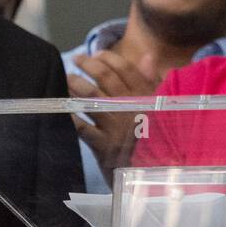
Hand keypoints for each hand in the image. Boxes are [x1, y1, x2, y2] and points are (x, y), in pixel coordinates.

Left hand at [69, 50, 159, 178]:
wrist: (157, 174)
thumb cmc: (159, 138)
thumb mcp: (163, 107)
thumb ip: (154, 81)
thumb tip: (147, 56)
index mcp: (147, 98)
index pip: (126, 70)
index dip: (109, 58)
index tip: (98, 53)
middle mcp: (131, 109)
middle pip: (105, 79)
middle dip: (88, 65)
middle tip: (77, 59)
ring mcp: (117, 127)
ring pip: (91, 99)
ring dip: (75, 85)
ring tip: (67, 78)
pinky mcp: (104, 146)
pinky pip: (82, 128)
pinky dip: (71, 117)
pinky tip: (63, 109)